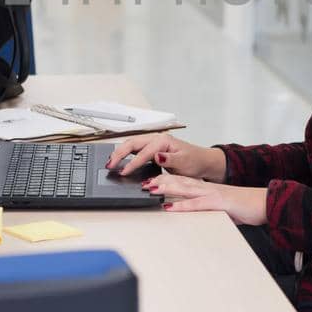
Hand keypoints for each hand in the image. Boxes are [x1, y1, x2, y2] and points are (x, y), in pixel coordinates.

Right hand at [107, 133, 225, 179]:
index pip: (143, 152)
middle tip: (109, 165)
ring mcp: (154, 144)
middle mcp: (157, 139)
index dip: (132, 163)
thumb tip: (156, 156)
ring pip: (132, 145)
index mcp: (163, 141)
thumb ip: (170, 159)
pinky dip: (126, 154)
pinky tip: (120, 161)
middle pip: (132, 143)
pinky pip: (136, 150)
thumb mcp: (184, 162)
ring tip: (110, 163)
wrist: (202, 161)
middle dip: (119, 153)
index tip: (123, 172)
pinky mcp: (153, 150)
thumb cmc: (194, 161)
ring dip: (120, 152)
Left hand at [144, 174, 266, 224]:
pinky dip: (181, 205)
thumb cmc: (246, 207)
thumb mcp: (222, 207)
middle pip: (179, 181)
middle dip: (160, 181)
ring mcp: (212, 194)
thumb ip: (208, 209)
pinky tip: (169, 206)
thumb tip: (197, 214)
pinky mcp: (219, 203)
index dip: (166, 180)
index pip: (182, 181)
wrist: (265, 203)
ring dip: (166, 188)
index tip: (150, 181)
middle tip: (143, 182)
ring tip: (150, 189)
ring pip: (184, 188)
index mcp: (207, 188)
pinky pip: (196, 204)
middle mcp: (207, 188)